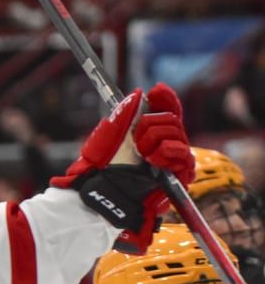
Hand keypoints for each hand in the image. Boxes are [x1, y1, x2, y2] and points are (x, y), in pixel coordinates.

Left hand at [52, 83, 194, 252]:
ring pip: (179, 136)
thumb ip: (125, 114)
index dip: (165, 99)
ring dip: (157, 138)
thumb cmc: (99, 169)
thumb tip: (140, 93)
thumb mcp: (108, 136)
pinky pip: (185, 156)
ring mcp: (171, 163)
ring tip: (142, 151)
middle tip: (136, 137)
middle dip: (153, 123)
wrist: (100, 193)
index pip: (166, 111)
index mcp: (147, 135)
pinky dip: (169, 151)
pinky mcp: (177, 179)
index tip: (156, 90)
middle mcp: (162, 147)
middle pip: (174, 120)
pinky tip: (153, 158)